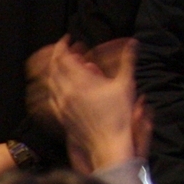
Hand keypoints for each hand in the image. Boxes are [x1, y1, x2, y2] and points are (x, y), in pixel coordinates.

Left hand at [33, 36, 138, 171]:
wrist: (108, 144)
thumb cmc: (119, 116)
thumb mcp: (125, 85)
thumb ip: (127, 61)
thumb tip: (133, 44)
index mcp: (80, 82)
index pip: (62, 57)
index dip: (62, 45)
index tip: (67, 39)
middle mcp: (67, 92)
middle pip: (53, 67)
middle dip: (58, 55)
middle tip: (67, 50)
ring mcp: (62, 105)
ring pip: (50, 82)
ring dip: (55, 70)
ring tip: (64, 66)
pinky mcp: (61, 116)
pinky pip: (51, 97)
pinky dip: (53, 87)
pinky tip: (60, 87)